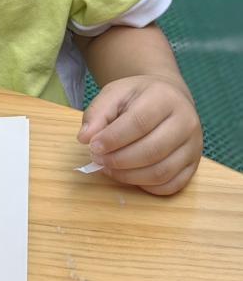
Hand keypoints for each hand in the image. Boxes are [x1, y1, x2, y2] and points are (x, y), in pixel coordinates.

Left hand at [77, 75, 201, 195]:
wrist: (169, 98)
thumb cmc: (139, 97)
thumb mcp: (115, 93)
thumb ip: (98, 113)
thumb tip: (85, 138)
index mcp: (165, 97)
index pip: (139, 122)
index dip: (114, 138)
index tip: (93, 146)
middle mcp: (186, 122)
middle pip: (152, 150)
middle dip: (119, 160)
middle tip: (98, 160)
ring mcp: (194, 146)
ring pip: (162, 172)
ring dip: (130, 176)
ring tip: (109, 169)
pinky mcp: (195, 166)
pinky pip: (171, 185)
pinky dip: (147, 186)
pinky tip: (129, 176)